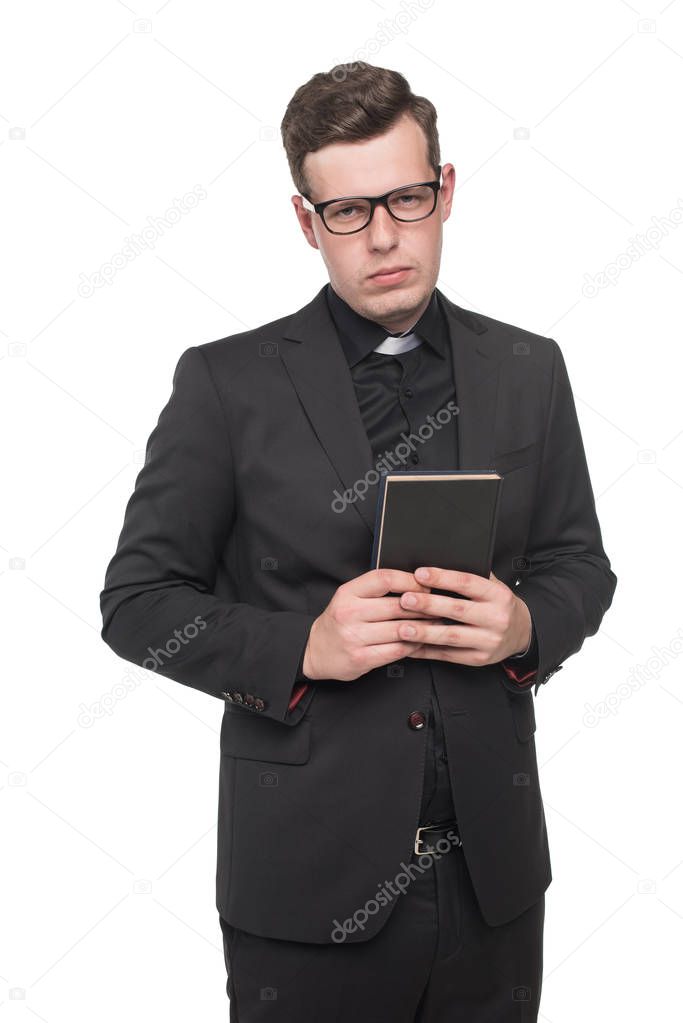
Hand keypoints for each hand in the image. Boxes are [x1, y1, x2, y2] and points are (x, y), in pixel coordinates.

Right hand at [302, 568, 436, 681]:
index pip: (384, 579)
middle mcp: (348, 613)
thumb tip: (416, 582)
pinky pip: (396, 650)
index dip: (410, 581)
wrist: (315, 650)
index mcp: (347, 593)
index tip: (425, 585)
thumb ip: (376, 589)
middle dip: (424, 606)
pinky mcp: (361, 658)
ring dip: (424, 627)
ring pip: (400, 629)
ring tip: (436, 623)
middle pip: (397, 605)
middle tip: (440, 606)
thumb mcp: (350, 597)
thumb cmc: (340, 621)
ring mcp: (354, 637)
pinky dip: (413, 645)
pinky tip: (421, 640)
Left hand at [396, 567, 531, 667]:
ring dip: (425, 632)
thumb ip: (472, 576)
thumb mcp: (493, 586)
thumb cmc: (499, 605)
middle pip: (457, 610)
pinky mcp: (479, 659)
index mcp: (498, 595)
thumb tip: (437, 563)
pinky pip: (449, 655)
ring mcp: (488, 640)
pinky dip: (427, 651)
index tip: (420, 574)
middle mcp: (496, 618)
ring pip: (452, 636)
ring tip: (403, 628)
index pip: (468, 583)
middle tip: (406, 599)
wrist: (521, 633)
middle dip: (429, 604)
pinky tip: (411, 646)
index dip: (442, 578)